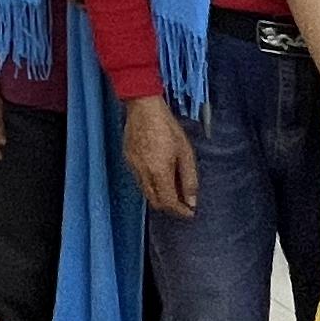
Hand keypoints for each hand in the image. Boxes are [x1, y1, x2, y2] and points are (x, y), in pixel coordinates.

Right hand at [119, 95, 200, 218]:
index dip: (180, 211)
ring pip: (146, 192)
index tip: (190, 212)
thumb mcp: (185, 152)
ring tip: (173, 189)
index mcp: (159, 172)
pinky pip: (139, 180)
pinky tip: (160, 174)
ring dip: (160, 196)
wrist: (143, 108)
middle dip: (170, 207)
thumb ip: (189, 179)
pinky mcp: (128, 160)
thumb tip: (192, 201)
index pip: (168, 203)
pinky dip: (151, 184)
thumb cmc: (167, 127)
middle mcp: (143, 173)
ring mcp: (133, 167)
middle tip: (183, 204)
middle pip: (155, 202)